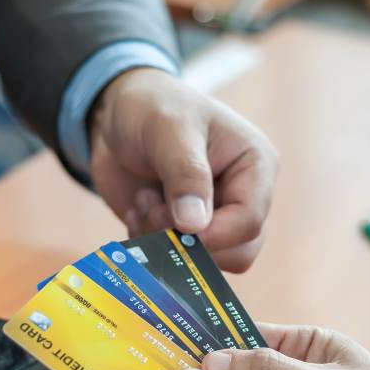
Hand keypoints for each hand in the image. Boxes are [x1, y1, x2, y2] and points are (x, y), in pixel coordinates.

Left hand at [90, 68, 277, 271]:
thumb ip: (185, 173)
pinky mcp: (184, 231)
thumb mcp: (169, 129)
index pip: (250, 220)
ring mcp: (214, 217)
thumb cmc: (150, 107)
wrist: (115, 114)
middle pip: (237, 251)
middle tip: (154, 211)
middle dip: (189, 242)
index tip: (176, 227)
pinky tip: (137, 210)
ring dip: (166, 242)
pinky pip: (175, 260)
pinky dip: (149, 244)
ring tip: (144, 204)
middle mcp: (242, 196)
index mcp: (254, 166)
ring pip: (206, 262)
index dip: (215, 234)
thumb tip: (196, 225)